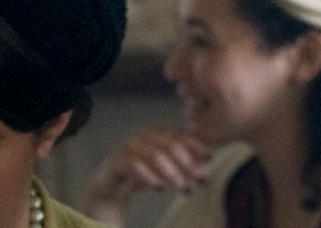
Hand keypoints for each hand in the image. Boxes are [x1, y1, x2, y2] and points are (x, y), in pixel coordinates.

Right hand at [82, 126, 210, 218]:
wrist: (109, 188)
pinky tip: (159, 188)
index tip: (210, 158)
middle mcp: (142, 136)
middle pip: (170, 145)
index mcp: (155, 133)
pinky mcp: (115, 162)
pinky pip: (134, 166)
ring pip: (155, 156)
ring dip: (172, 173)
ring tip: (183, 188)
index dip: (196, 146)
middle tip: (200, 179)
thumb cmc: (141, 176)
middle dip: (187, 163)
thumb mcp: (165, 168)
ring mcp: (126, 147)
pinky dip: (149, 177)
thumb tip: (208, 160)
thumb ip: (183, 163)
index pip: (180, 136)